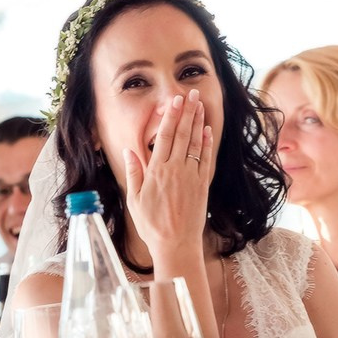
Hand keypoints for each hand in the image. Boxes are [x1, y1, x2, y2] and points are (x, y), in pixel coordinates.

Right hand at [123, 89, 213, 263]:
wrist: (176, 244)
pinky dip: (207, 144)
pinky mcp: (203, 185)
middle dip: (187, 112)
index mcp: (157, 172)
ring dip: (198, 123)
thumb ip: (133, 173)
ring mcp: (191, 177)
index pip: (163, 137)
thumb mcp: (134, 199)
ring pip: (195, 144)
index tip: (174, 101)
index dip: (170, 117)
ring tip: (200, 105)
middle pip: (181, 135)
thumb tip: (129, 150)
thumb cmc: (152, 224)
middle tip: (191, 93)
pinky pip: (206, 160)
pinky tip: (208, 131)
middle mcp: (175, 170)